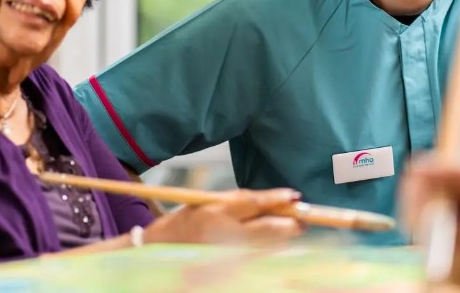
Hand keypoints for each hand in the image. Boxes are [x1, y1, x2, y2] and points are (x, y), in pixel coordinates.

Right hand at [142, 188, 304, 244]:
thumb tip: (267, 200)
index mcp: (215, 209)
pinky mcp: (225, 265)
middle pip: (264, 228)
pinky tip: (277, 245)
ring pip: (263, 244)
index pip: (252, 203)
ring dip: (282, 238)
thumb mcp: (206, 203)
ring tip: (295, 229)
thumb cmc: (182, 222)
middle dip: (288, 223)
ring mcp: (224, 251)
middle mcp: (221, 231)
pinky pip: (254, 257)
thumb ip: (234, 202)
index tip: (294, 195)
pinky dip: (268, 250)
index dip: (275, 199)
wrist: (155, 248)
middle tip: (303, 219)